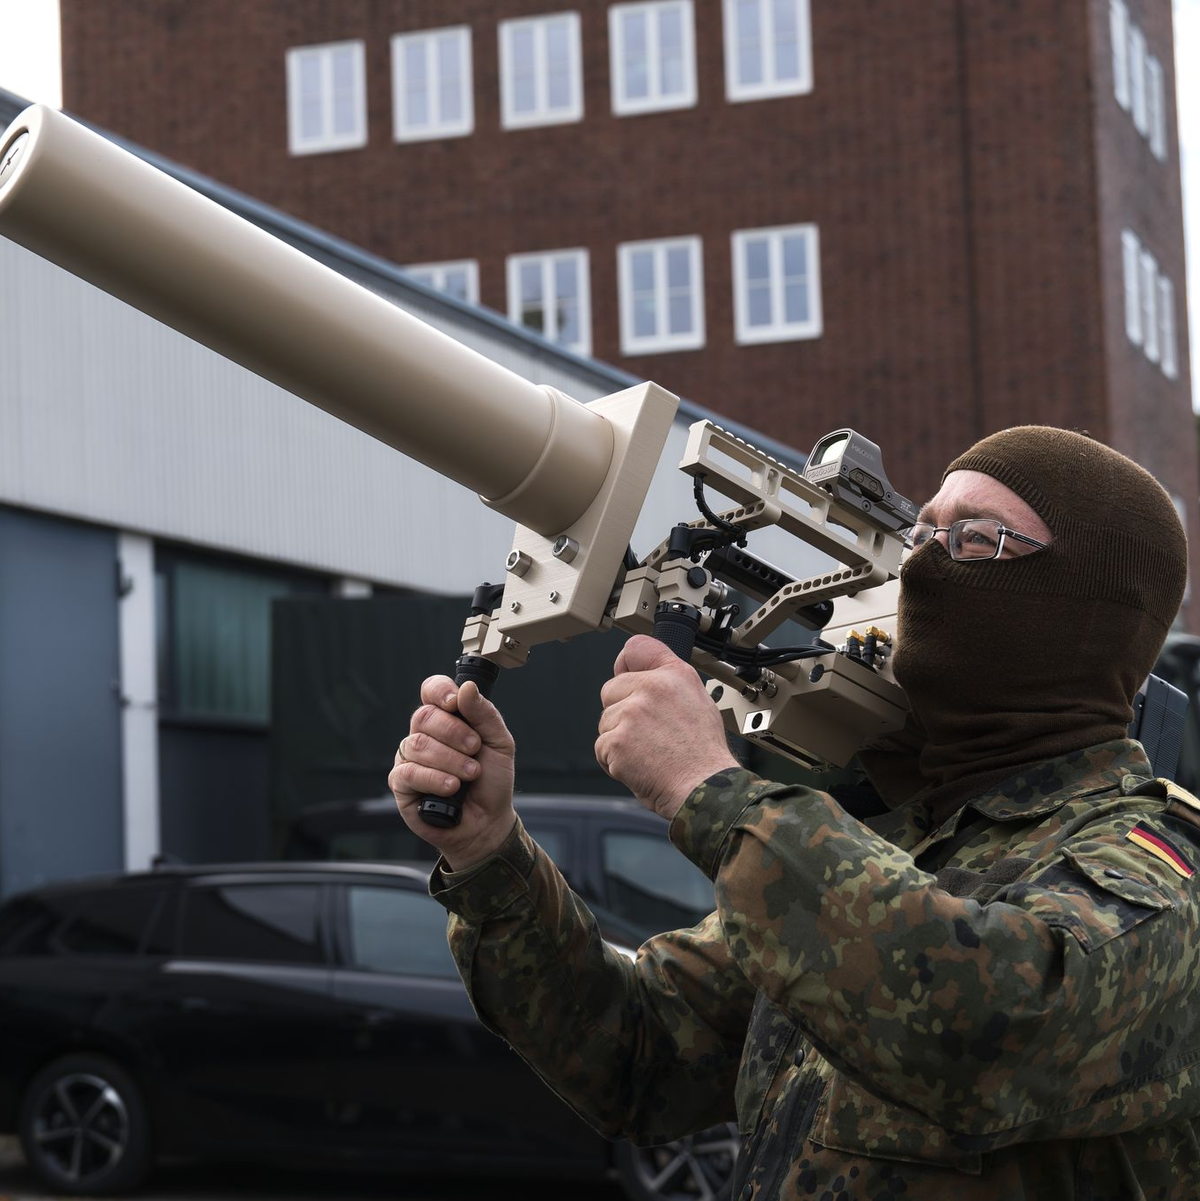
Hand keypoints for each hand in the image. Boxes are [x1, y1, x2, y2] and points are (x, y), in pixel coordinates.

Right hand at [389, 676, 516, 871]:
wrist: (487, 822)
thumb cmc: (491, 781)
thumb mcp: (499, 744)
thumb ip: (484, 714)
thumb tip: (466, 688)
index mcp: (447, 719)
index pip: (431, 690)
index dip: (440, 691)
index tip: (454, 703)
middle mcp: (424, 734)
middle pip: (424, 716)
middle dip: (454, 733)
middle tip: (475, 750)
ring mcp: (409, 759)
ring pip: (418, 744)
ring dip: (450, 760)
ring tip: (469, 774)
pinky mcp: (401, 784)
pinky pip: (408, 772)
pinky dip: (434, 779)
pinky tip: (451, 788)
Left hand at [595, 635, 738, 820]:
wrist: (704, 788)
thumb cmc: (703, 755)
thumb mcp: (699, 701)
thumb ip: (669, 684)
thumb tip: (643, 678)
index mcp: (674, 675)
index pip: (636, 647)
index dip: (626, 663)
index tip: (625, 673)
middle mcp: (652, 687)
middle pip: (610, 690)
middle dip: (621, 712)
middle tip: (648, 734)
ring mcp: (632, 713)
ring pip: (605, 721)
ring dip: (618, 739)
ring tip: (648, 753)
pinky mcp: (617, 739)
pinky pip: (602, 747)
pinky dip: (615, 761)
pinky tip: (640, 766)